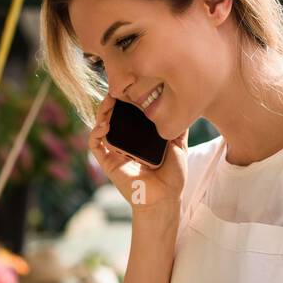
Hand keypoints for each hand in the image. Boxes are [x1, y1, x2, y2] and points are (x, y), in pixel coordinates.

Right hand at [87, 93, 187, 210]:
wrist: (165, 198)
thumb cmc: (173, 176)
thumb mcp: (179, 145)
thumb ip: (179, 127)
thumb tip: (187, 106)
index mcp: (140, 137)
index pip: (129, 113)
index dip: (127, 99)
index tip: (132, 85)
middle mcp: (125, 142)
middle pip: (113, 116)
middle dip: (113, 100)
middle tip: (118, 88)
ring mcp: (115, 151)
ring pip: (101, 125)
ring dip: (102, 111)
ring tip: (110, 100)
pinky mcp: (107, 162)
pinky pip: (95, 144)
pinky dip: (95, 132)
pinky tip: (104, 125)